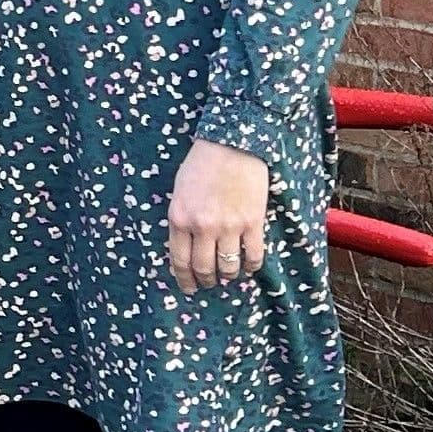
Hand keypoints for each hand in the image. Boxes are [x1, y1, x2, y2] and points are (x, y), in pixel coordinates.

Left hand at [167, 139, 268, 293]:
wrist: (232, 144)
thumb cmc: (202, 164)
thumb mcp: (180, 191)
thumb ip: (182, 219)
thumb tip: (187, 246)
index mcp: (179, 218)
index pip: (179, 260)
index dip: (184, 279)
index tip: (188, 288)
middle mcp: (202, 227)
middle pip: (203, 268)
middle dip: (205, 281)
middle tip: (208, 284)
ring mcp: (229, 226)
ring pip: (228, 267)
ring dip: (228, 276)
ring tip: (228, 275)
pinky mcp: (252, 223)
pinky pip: (253, 256)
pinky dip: (251, 266)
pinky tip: (249, 265)